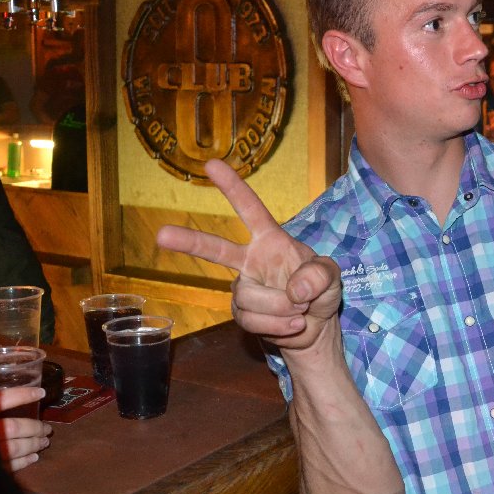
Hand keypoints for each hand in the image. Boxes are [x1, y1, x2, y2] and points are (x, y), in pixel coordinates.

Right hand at [0, 386, 51, 471]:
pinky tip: (33, 459)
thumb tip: (2, 394)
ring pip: (14, 447)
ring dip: (33, 444)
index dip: (21, 395)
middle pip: (13, 427)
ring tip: (44, 442)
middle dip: (34, 428)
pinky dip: (23, 462)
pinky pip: (7, 467)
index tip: (41, 392)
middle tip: (47, 428)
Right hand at [155, 159, 341, 352]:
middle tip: (162, 234)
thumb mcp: (332, 277)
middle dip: (189, 241)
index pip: (250, 209)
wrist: (317, 328)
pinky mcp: (241, 313)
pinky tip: (293, 324)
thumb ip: (319, 276)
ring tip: (300, 310)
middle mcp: (251, 261)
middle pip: (215, 248)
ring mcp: (244, 287)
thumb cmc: (320, 292)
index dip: (233, 187)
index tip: (211, 165)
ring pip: (248, 297)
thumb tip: (293, 290)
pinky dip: (277, 325)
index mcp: (271, 240)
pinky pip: (251, 320)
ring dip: (280, 307)